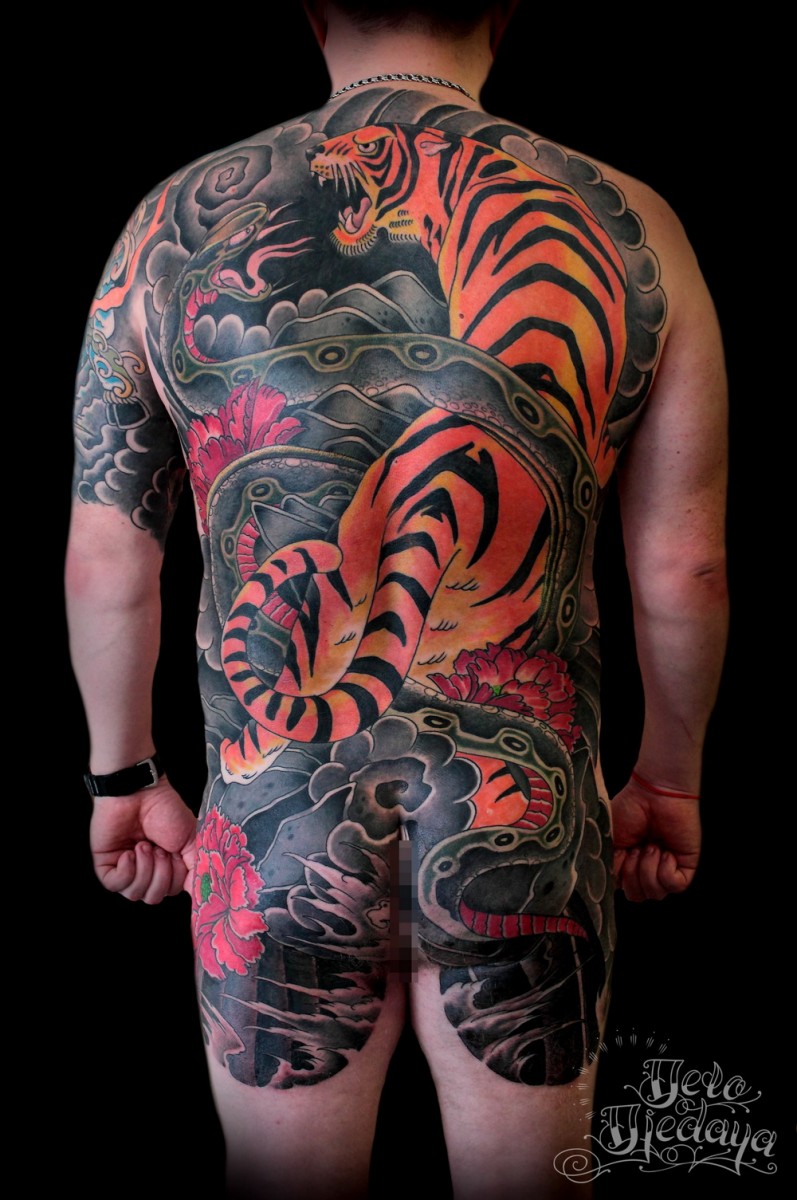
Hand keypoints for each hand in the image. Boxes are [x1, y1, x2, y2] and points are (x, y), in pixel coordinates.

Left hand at [90, 776, 196, 902]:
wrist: (141, 791)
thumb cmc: (166, 810)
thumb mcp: (191, 840)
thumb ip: (196, 869)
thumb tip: (199, 893)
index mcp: (167, 866)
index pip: (171, 892)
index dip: (175, 879)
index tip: (177, 856)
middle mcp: (146, 870)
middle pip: (153, 897)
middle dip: (160, 875)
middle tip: (159, 849)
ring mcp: (125, 868)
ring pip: (135, 893)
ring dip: (144, 869)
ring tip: (144, 845)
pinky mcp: (106, 865)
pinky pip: (115, 885)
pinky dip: (126, 871)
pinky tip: (130, 852)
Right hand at [611, 775, 700, 901]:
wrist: (653, 793)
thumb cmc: (629, 809)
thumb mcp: (609, 841)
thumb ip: (609, 867)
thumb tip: (613, 887)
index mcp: (630, 864)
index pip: (624, 890)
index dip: (620, 877)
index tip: (620, 854)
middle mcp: (649, 868)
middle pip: (638, 896)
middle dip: (632, 874)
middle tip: (636, 848)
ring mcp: (668, 868)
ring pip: (656, 893)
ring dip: (648, 869)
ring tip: (651, 846)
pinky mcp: (686, 866)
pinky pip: (674, 885)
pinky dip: (665, 870)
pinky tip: (665, 851)